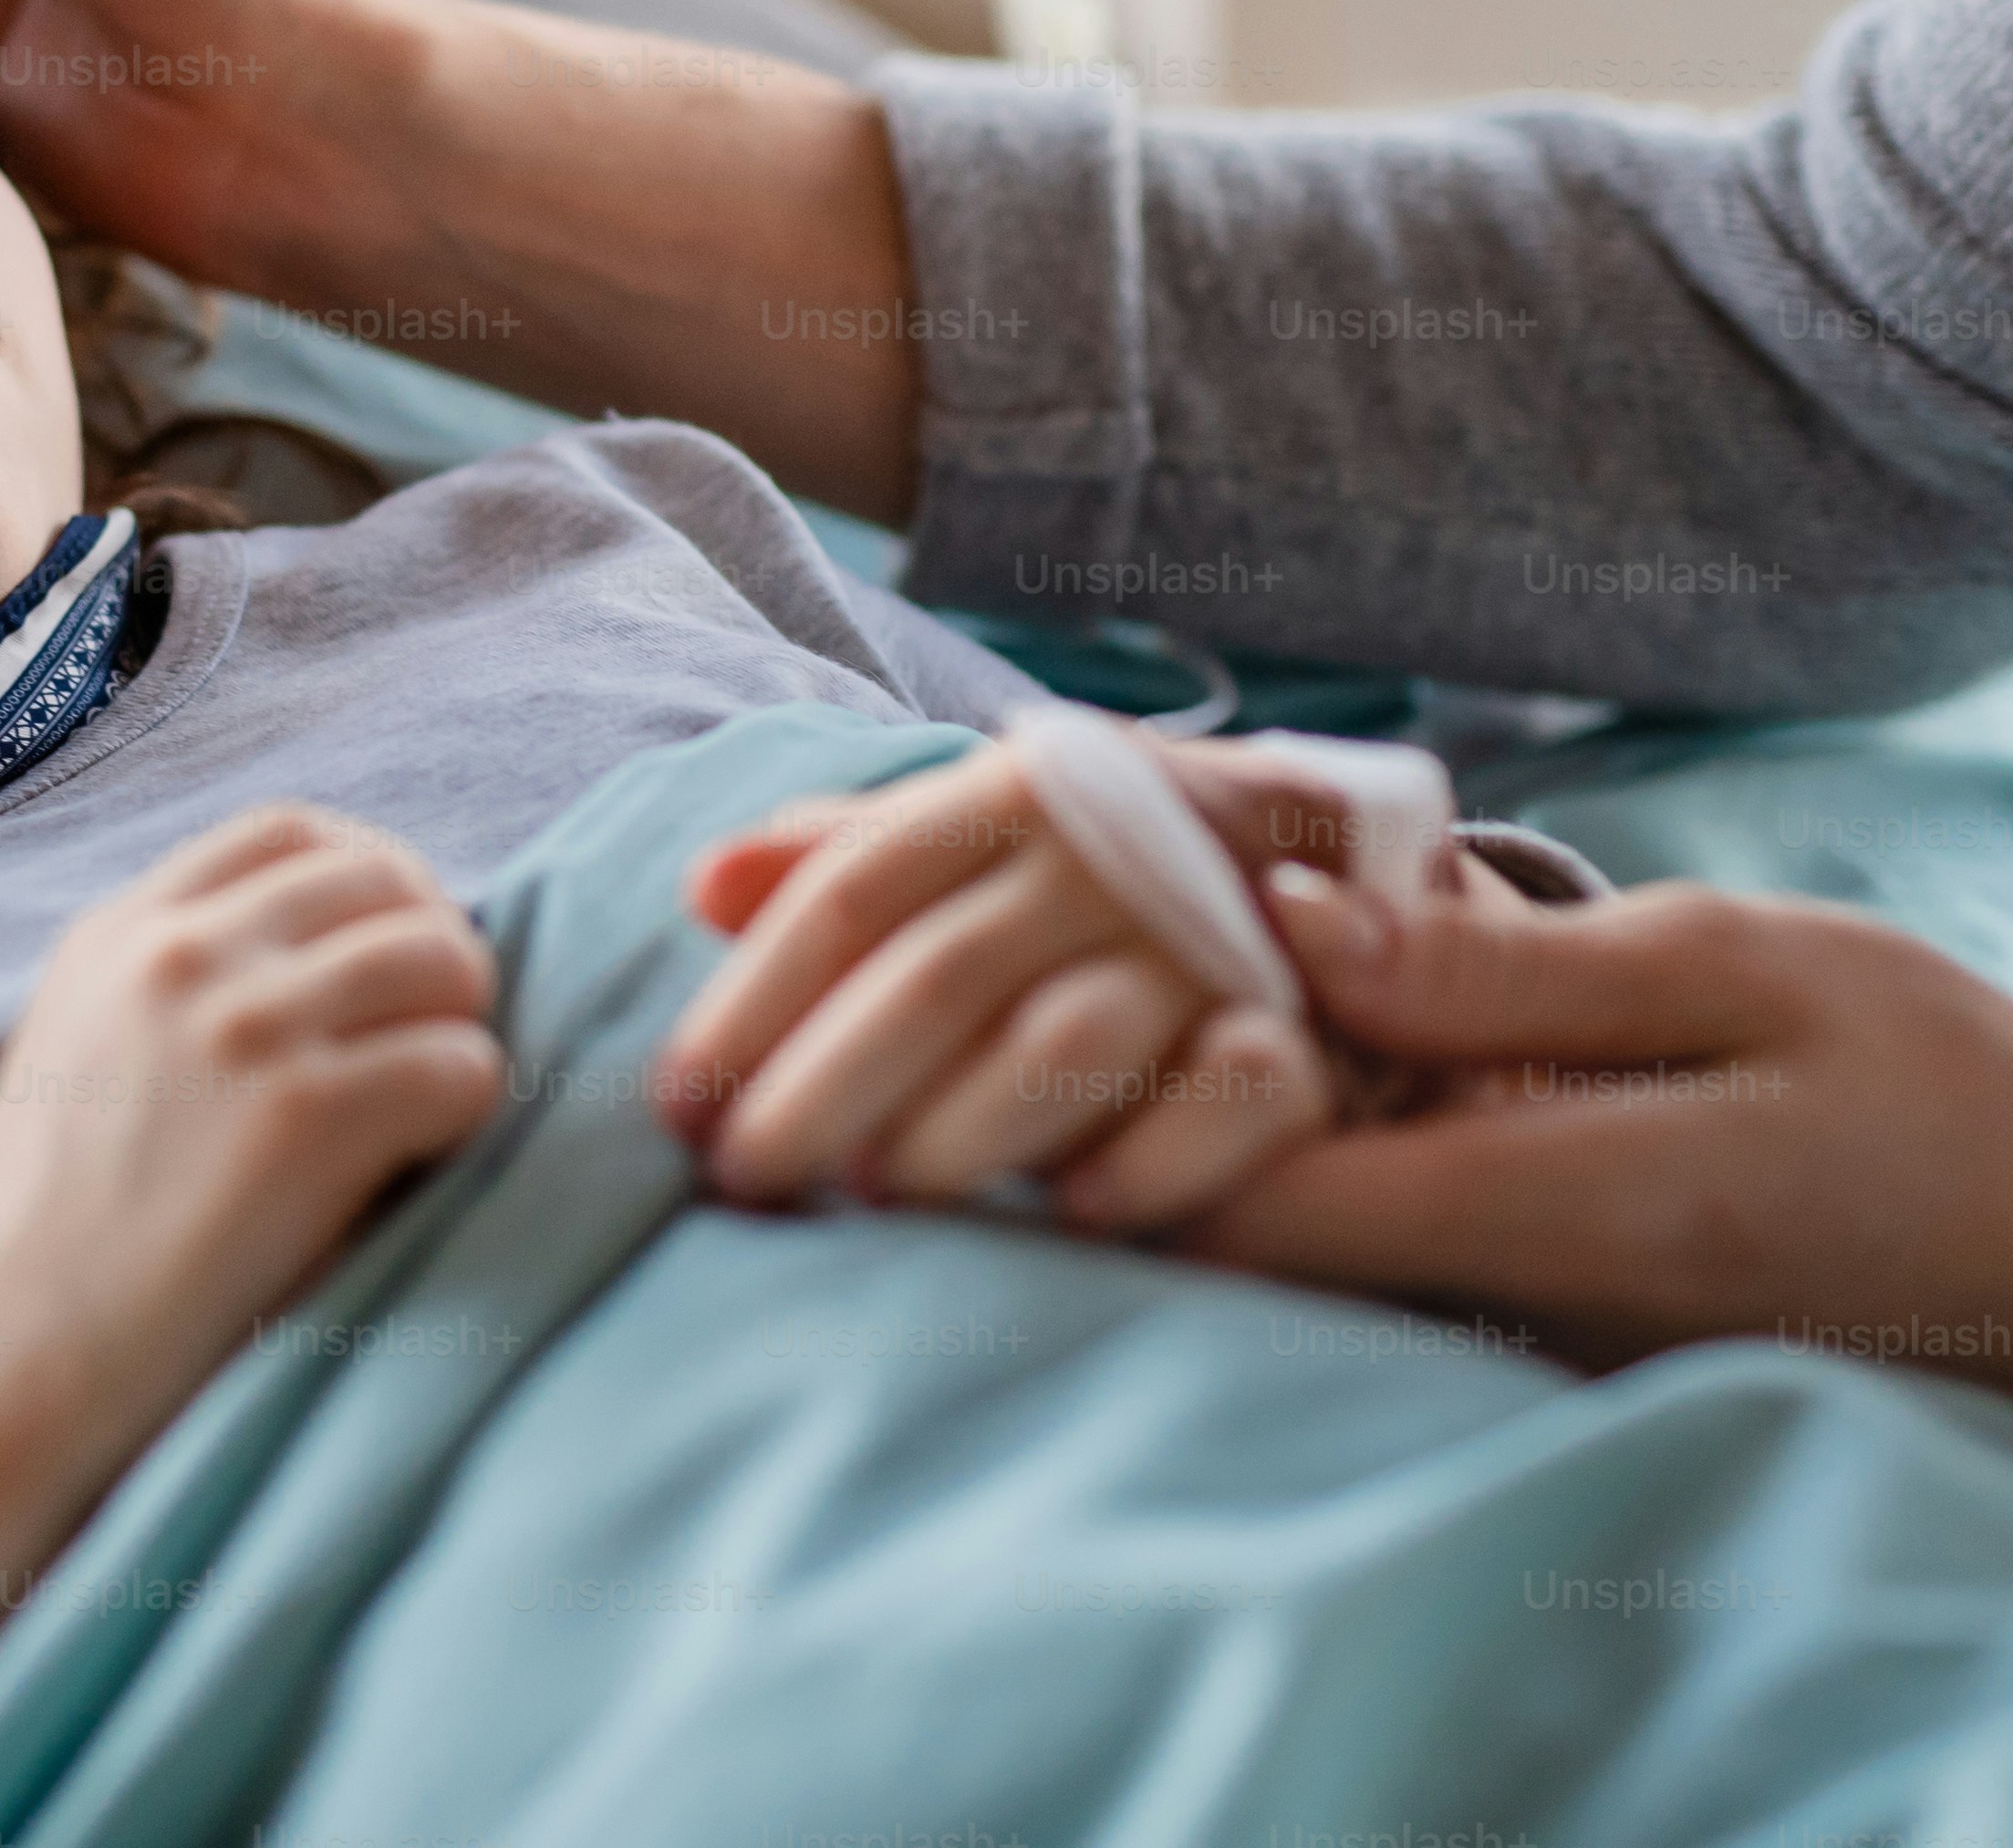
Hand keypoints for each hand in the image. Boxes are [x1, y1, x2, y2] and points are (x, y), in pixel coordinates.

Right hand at [0, 804, 505, 1489]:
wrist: (7, 1366)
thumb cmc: (49, 1243)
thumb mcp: (77, 1053)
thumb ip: (172, 987)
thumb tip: (332, 961)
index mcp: (118, 933)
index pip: (289, 830)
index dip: (373, 874)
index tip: (395, 938)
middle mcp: (182, 955)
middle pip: (384, 881)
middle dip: (435, 946)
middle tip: (442, 1027)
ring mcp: (246, 1028)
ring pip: (442, 961)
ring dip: (462, 1026)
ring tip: (438, 1097)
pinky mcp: (307, 1117)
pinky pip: (461, 1067)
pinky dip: (470, 1109)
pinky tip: (430, 1156)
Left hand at [655, 739, 1490, 1230]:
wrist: (1338, 861)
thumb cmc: (1103, 870)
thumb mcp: (983, 836)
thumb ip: (847, 858)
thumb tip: (703, 886)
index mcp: (1015, 795)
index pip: (855, 894)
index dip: (754, 1002)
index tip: (674, 1104)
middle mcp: (1109, 855)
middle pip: (937, 974)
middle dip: (823, 1085)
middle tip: (743, 1180)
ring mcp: (1213, 941)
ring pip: (1067, 1035)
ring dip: (962, 1125)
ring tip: (877, 1197)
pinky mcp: (1309, 1031)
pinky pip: (1231, 1097)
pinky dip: (1152, 1159)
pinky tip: (1071, 1217)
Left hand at [1201, 866, 2012, 1528]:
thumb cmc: (1956, 1098)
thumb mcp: (1749, 971)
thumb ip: (1511, 974)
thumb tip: (1294, 924)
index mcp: (1556, 1212)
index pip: (1243, 1201)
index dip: (1145, 1080)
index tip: (1134, 945)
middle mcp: (1511, 1307)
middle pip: (1245, 1221)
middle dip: (1179, 1080)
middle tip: (1190, 917)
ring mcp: (1527, 1336)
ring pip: (1313, 1225)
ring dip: (1269, 1091)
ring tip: (1291, 935)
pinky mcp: (1557, 1332)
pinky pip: (1398, 1235)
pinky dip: (1361, 1125)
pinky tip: (1396, 1016)